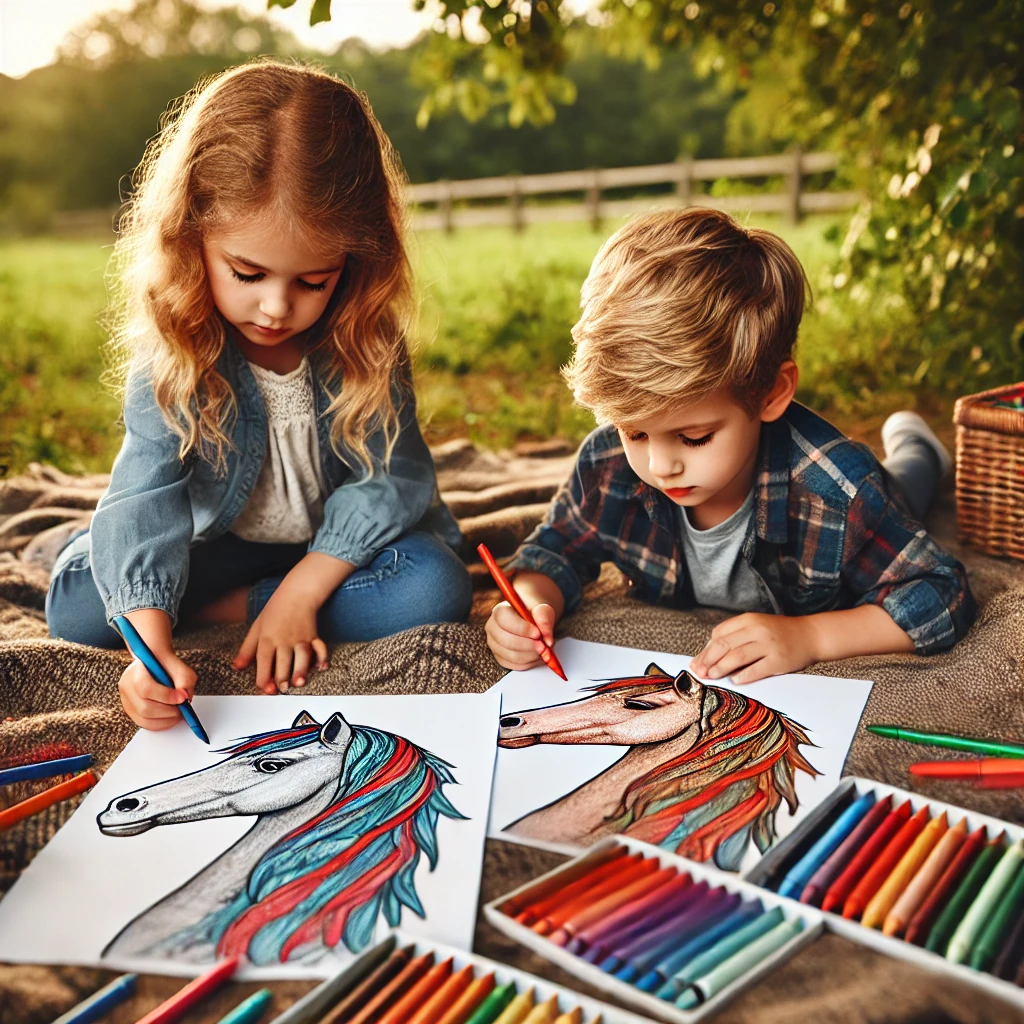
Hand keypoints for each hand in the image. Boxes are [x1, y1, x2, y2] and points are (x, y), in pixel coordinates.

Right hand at [118, 649, 196, 730]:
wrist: (153, 662)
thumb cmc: (166, 663)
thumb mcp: (179, 664)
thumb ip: (184, 678)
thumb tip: (185, 697)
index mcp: (136, 669)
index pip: (146, 688)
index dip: (166, 696)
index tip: (182, 698)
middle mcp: (126, 684)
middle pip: (145, 708)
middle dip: (169, 711)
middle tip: (183, 708)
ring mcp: (126, 699)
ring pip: (144, 719)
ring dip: (166, 719)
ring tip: (179, 712)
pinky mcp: (130, 710)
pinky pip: (144, 724)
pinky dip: (161, 723)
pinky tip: (171, 716)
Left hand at [233, 590, 327, 693]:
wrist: (297, 593)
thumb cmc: (276, 610)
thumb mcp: (256, 628)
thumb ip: (247, 649)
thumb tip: (237, 666)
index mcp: (268, 639)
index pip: (264, 662)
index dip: (264, 678)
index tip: (265, 689)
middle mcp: (284, 640)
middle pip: (283, 663)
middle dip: (282, 679)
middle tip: (281, 689)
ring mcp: (300, 638)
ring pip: (302, 657)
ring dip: (300, 671)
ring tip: (298, 683)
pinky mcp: (313, 636)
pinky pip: (319, 649)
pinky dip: (322, 658)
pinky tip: (321, 667)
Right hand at [485, 601, 557, 670]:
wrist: (532, 620)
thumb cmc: (534, 614)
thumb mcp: (543, 610)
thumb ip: (545, 620)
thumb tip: (548, 640)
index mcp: (500, 611)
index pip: (504, 620)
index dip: (522, 629)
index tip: (537, 633)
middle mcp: (493, 628)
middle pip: (507, 641)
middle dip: (529, 645)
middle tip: (544, 645)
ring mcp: (495, 645)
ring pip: (512, 656)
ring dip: (531, 655)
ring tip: (543, 650)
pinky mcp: (500, 658)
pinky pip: (515, 665)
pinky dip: (530, 663)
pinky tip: (537, 655)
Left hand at [689, 613, 821, 684]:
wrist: (811, 635)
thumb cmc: (780, 633)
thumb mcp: (756, 626)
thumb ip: (735, 636)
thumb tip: (709, 654)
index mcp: (749, 620)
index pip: (719, 633)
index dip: (706, 649)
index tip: (697, 661)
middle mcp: (757, 630)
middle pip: (724, 645)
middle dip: (708, 660)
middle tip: (699, 672)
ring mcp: (768, 645)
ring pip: (736, 657)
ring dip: (720, 669)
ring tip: (712, 676)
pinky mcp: (779, 660)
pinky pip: (755, 670)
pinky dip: (742, 677)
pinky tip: (734, 681)